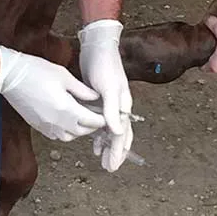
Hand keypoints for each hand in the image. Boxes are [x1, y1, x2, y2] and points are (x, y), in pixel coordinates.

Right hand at [0, 46, 104, 140]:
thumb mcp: (64, 76)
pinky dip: (65, 131)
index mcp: (66, 109)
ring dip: (78, 130)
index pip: (91, 121)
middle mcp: (57, 122)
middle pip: (82, 132)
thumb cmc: (36, 71)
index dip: (102, 119)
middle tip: (97, 116)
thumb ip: (82, 90)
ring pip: (69, 137)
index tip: (107, 114)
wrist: (9, 76)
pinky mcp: (37, 126)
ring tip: (82, 117)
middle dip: (92, 126)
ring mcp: (46, 126)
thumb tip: (96, 97)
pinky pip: (56, 135)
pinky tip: (66, 120)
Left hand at [78, 19, 132, 170]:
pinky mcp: (100, 100)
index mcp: (123, 106)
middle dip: (116, 152)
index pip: (122, 134)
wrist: (98, 47)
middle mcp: (119, 107)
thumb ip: (112, 110)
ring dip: (107, 145)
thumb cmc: (104, 66)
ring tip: (101, 159)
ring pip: (111, 131)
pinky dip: (99, 134)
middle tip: (109, 168)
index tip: (112, 165)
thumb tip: (116, 132)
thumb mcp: (108, 88)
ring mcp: (110, 104)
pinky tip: (93, 142)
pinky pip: (103, 122)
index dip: (117, 151)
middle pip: (120, 135)